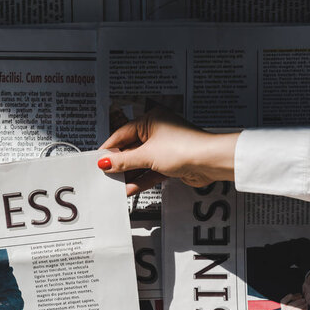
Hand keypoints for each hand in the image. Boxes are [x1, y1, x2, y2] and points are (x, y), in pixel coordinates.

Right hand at [97, 107, 239, 195]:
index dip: (110, 148)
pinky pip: (150, 171)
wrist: (211, 161)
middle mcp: (158, 132)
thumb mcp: (147, 155)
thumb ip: (124, 161)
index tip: (98, 159)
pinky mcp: (171, 162)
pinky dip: (141, 180)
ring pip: (141, 162)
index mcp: (151, 120)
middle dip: (119, 164)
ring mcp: (165, 148)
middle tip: (105, 174)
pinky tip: (130, 188)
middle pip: (131, 149)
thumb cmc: (185, 148)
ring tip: (116, 185)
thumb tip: (105, 162)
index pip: (122, 134)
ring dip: (130, 174)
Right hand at [280, 293, 309, 309]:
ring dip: (301, 305)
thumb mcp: (293, 309)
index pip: (282, 303)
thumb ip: (293, 302)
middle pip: (289, 306)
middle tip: (303, 299)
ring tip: (305, 302)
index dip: (287, 298)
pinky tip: (306, 307)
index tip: (292, 294)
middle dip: (296, 301)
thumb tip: (298, 295)